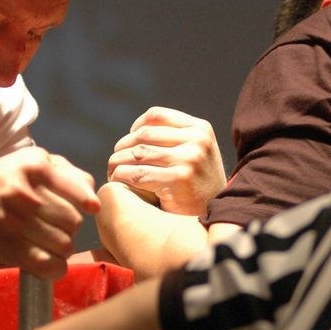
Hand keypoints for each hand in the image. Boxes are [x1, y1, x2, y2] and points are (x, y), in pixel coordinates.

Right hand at [0, 147, 99, 278]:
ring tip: (51, 243)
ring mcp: (11, 220)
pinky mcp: (3, 246)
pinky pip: (45, 264)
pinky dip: (55, 268)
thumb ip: (69, 175)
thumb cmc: (8, 178)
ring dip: (63, 249)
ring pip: (63, 245)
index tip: (90, 209)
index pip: (78, 192)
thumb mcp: (35, 162)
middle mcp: (23, 192)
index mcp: (35, 167)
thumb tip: (93, 203)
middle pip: (73, 222)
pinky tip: (51, 263)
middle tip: (58, 227)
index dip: (87, 204)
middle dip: (71, 228)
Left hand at [106, 107, 225, 215]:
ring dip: (117, 163)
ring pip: (137, 154)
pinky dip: (121, 176)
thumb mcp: (197, 152)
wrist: (217, 214)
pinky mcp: (179, 180)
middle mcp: (197, 140)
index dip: (136, 126)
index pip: (156, 115)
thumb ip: (175, 138)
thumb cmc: (199, 184)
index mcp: (200, 128)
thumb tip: (135, 131)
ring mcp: (189, 159)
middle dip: (122, 147)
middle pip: (143, 134)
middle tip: (114, 161)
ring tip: (113, 172)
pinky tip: (118, 182)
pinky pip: (137, 174)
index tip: (129, 142)